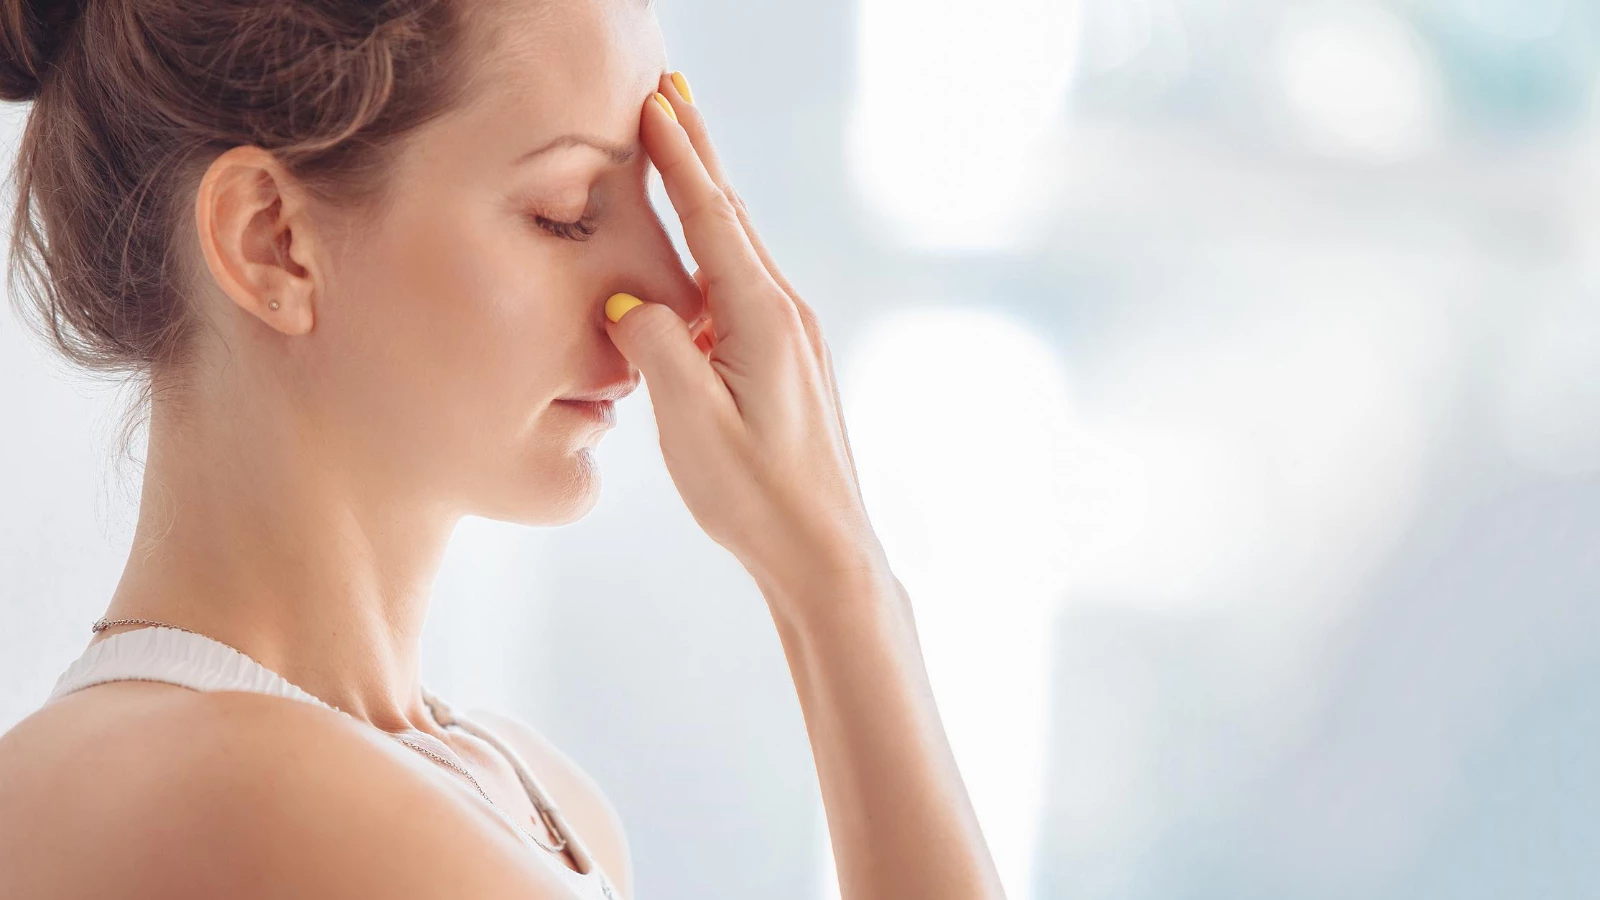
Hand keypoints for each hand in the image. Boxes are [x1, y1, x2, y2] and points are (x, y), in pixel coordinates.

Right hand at [604, 74, 885, 608]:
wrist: (823, 551)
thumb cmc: (757, 497)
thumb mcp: (690, 422)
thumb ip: (656, 347)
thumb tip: (630, 301)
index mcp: (761, 317)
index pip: (713, 215)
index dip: (680, 156)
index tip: (654, 100)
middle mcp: (784, 315)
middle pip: (732, 215)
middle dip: (697, 152)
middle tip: (670, 91)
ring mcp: (791, 338)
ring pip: (738, 249)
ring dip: (706, 196)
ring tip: (680, 151)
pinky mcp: (787, 363)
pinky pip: (741, 287)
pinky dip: (714, 249)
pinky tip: (697, 255)